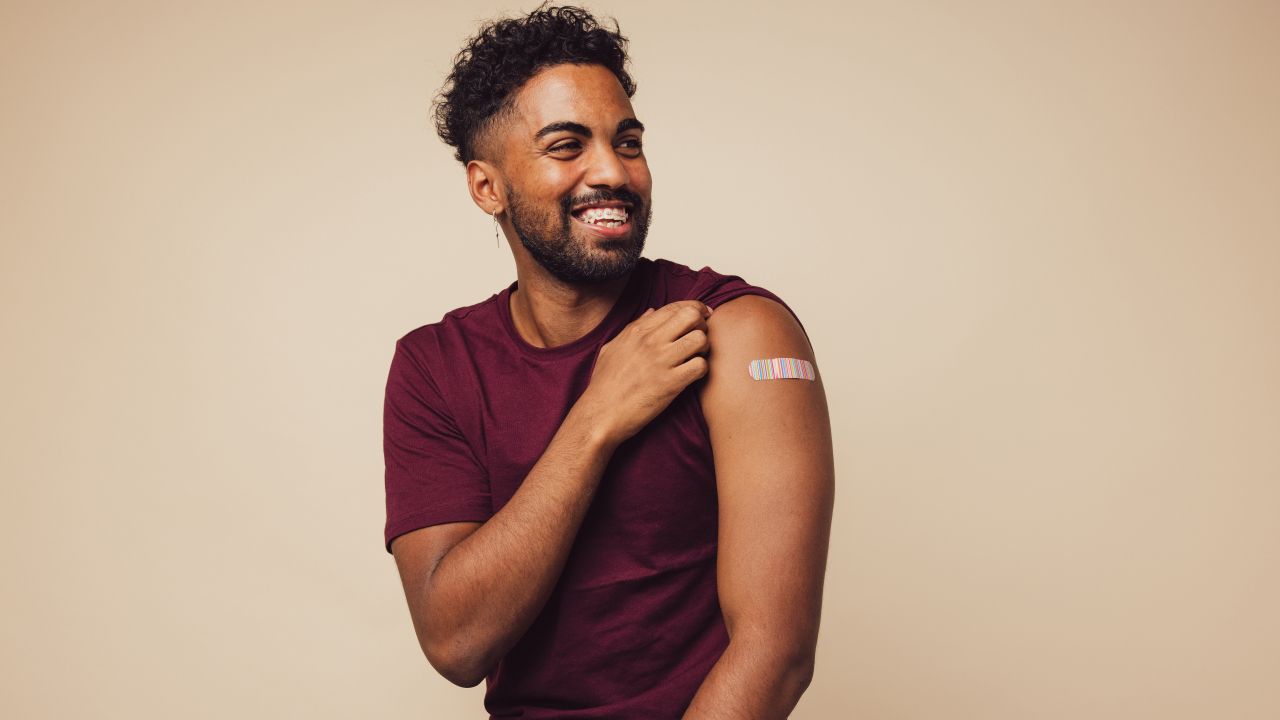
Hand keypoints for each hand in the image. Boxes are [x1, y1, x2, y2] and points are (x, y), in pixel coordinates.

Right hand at [576, 300, 712, 446]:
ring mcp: (661, 361)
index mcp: (637, 331)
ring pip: (700, 339)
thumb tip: (651, 312)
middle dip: (702, 324)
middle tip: (699, 338)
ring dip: (704, 348)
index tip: (704, 316)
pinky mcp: (670, 383)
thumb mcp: (612, 348)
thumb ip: (633, 327)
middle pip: (692, 316)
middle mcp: (650, 341)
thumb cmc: (603, 384)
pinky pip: (700, 366)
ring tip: (696, 358)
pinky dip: (701, 370)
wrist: (600, 414)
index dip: (696, 308)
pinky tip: (692, 376)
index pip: (675, 307)